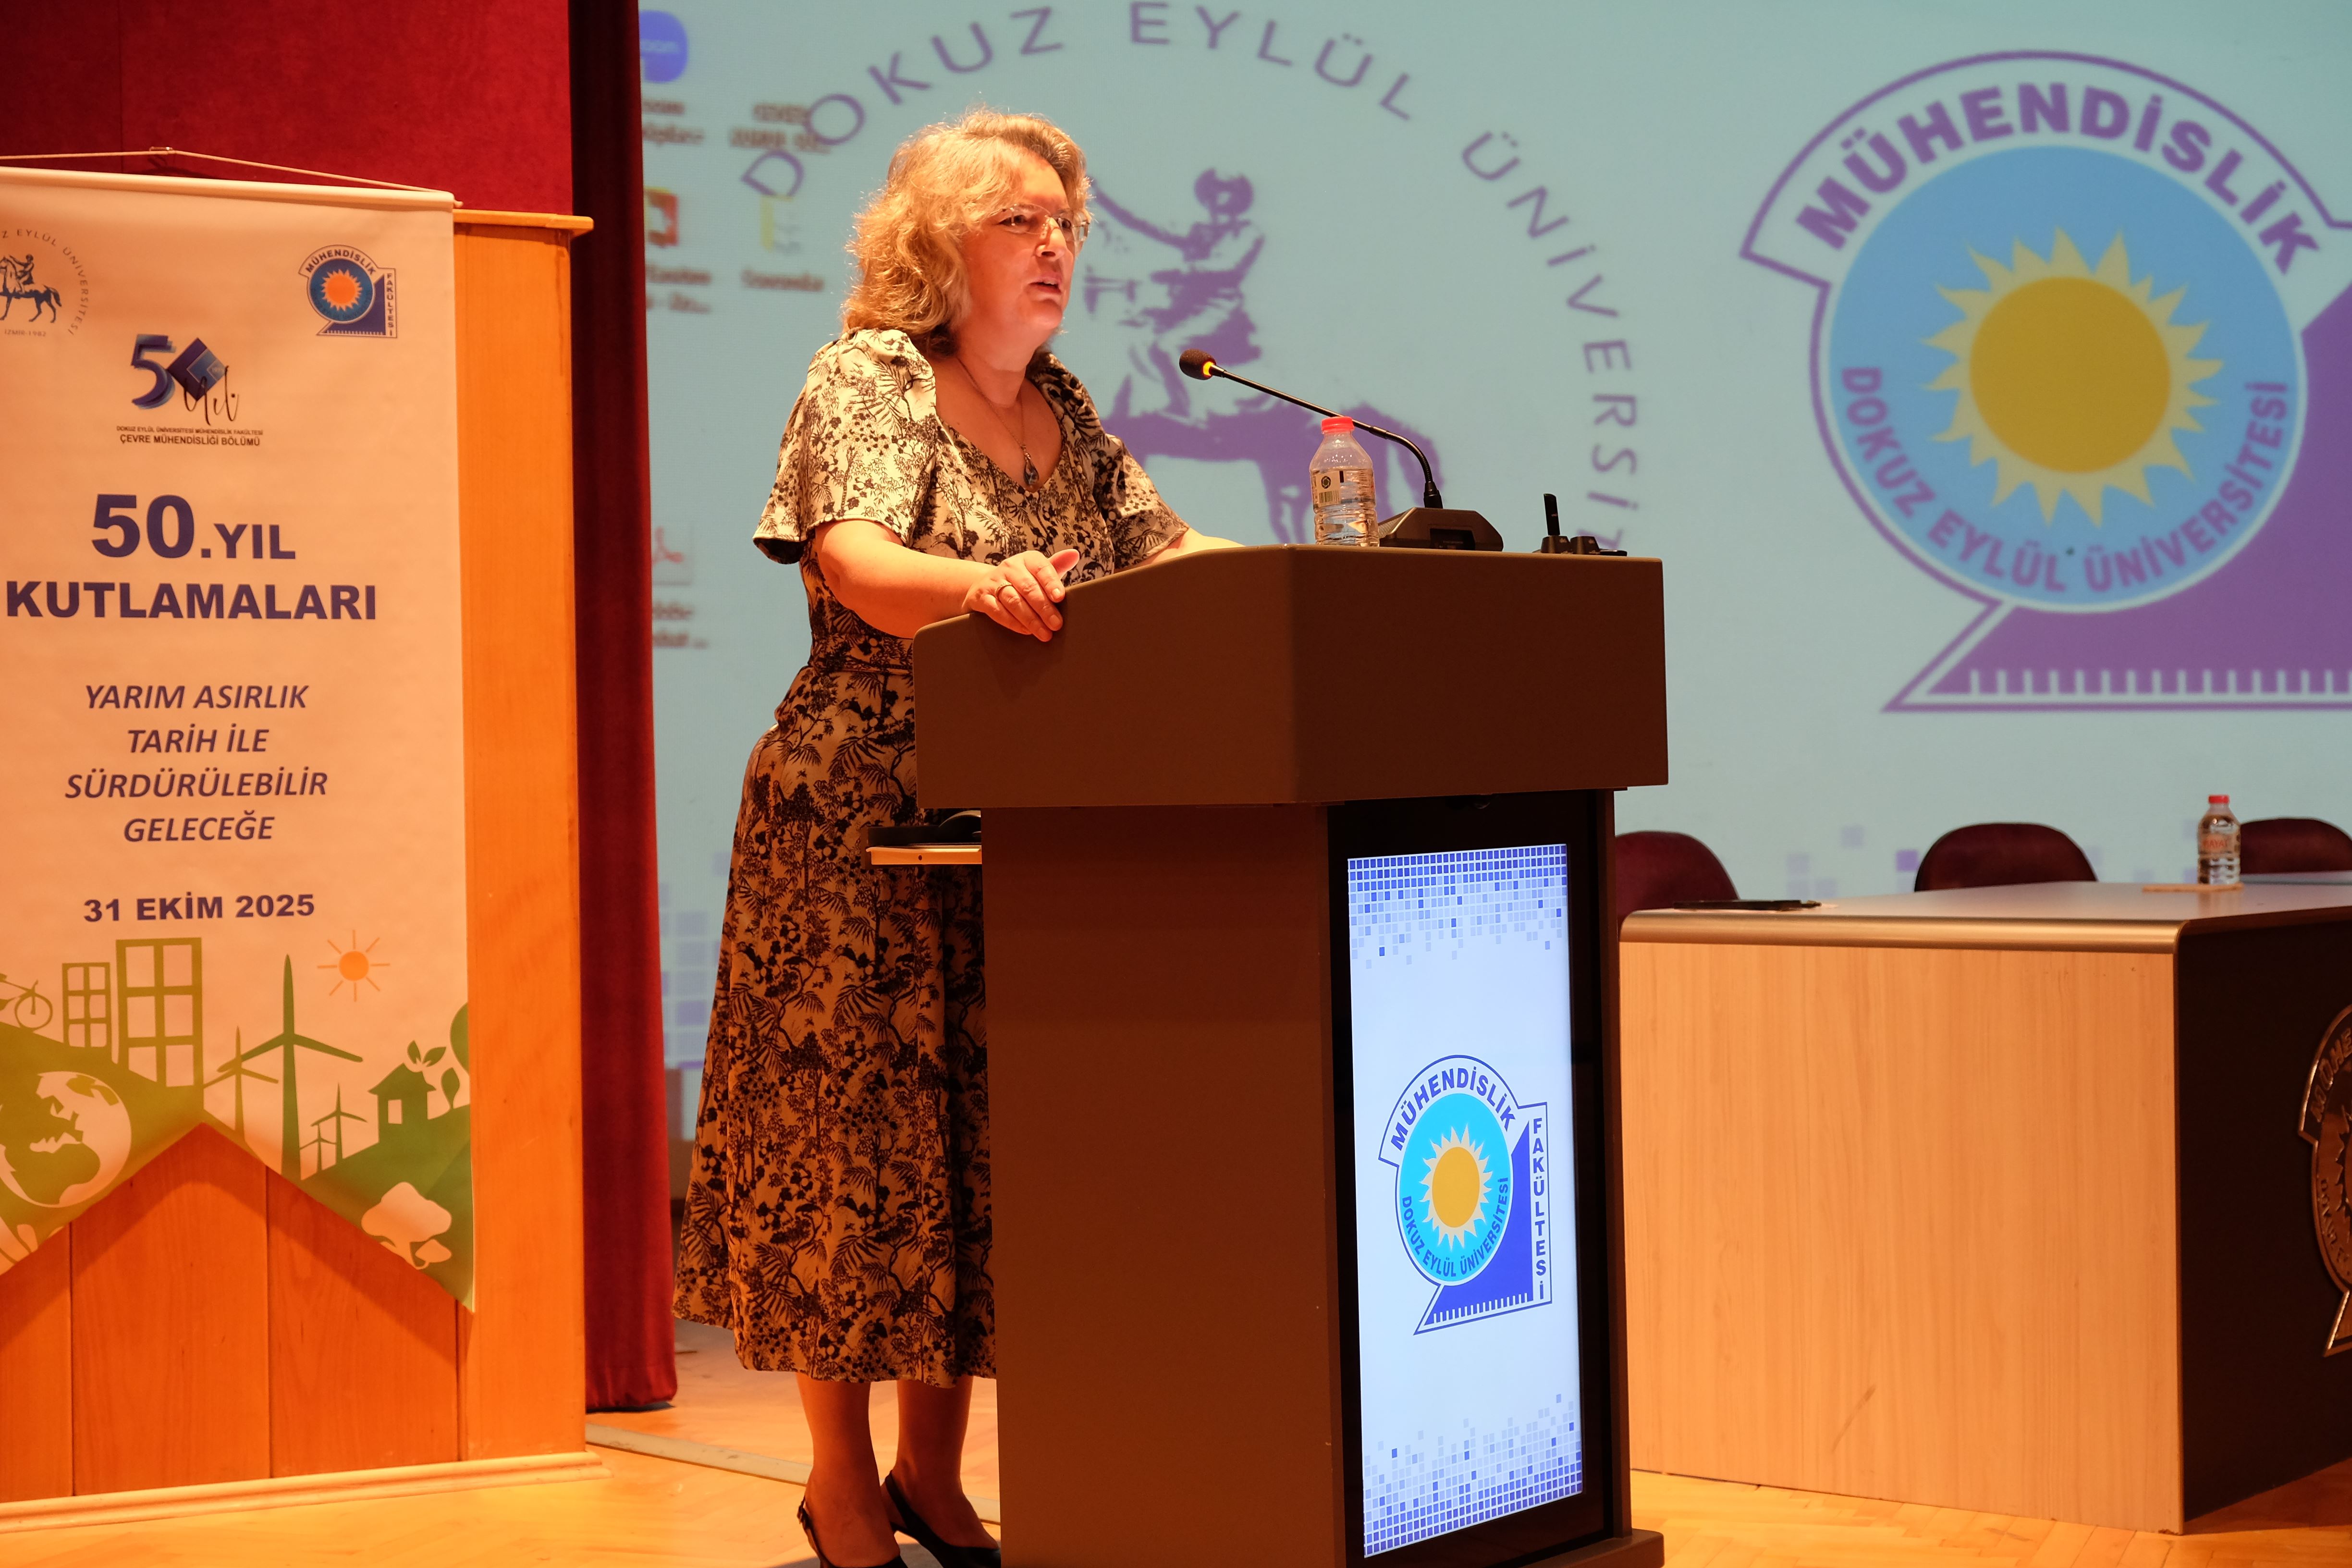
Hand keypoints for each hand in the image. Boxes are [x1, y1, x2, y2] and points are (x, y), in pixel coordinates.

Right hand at [963, 548, 1079, 641]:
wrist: (984, 584)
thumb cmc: (1020, 580)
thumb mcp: (1037, 571)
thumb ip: (1055, 565)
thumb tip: (1074, 555)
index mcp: (1026, 559)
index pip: (1041, 568)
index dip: (1051, 582)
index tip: (1060, 597)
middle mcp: (1009, 567)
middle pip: (1028, 587)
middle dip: (1044, 608)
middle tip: (1056, 624)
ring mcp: (993, 582)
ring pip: (1013, 600)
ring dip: (1030, 619)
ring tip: (1044, 633)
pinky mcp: (981, 597)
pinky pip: (997, 610)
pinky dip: (1012, 622)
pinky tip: (1025, 631)